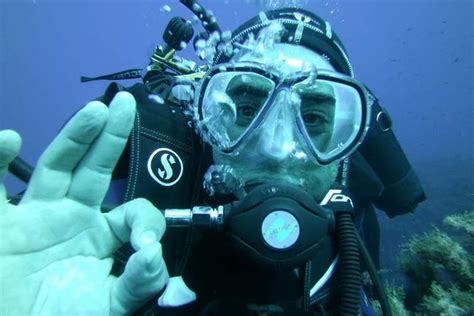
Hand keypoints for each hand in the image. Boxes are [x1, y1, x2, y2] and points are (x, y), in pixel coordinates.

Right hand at [0, 92, 167, 314]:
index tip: (144, 244)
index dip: (145, 220)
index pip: (132, 211)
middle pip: (94, 169)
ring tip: (96, 110)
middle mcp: (70, 216)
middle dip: (111, 137)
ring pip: (56, 165)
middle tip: (127, 105)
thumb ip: (137, 283)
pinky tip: (10, 138)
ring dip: (74, 137)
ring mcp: (34, 214)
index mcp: (100, 236)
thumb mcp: (107, 307)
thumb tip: (154, 252)